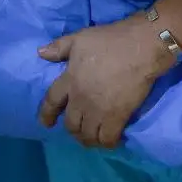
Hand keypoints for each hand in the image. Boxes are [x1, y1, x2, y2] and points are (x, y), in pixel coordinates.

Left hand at [37, 17, 173, 148]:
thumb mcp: (79, 38)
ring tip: (92, 138)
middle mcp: (81, 99)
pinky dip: (106, 143)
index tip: (46, 123)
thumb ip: (59, 48)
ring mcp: (98, 110)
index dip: (46, 114)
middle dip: (72, 129)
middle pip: (70, 124)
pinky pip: (107, 139)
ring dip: (88, 139)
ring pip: (87, 135)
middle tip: (78, 129)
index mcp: (69, 79)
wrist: (140, 48)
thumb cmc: (110, 40)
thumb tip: (40, 53)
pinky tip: (109, 140)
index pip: (51, 101)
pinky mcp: (117, 117)